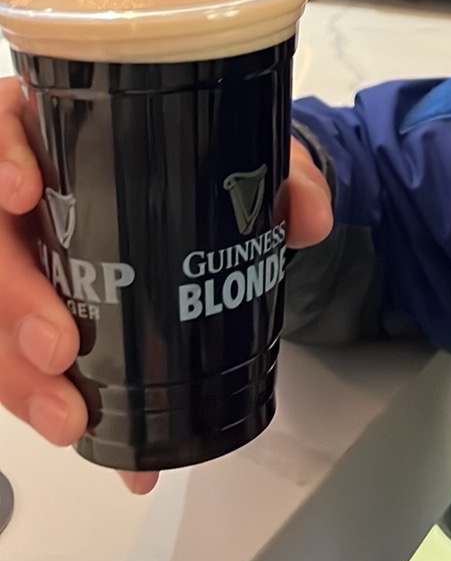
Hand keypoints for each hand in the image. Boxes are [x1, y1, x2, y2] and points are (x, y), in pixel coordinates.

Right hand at [0, 78, 333, 494]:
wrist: (208, 203)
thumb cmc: (201, 162)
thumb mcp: (247, 152)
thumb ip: (283, 173)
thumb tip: (309, 216)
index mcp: (56, 128)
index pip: (0, 125)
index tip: (22, 192)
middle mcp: (19, 191)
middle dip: (11, 299)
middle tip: (58, 347)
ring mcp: (17, 252)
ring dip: (17, 371)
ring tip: (69, 417)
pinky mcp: (21, 311)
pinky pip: (14, 357)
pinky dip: (41, 399)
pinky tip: (80, 434)